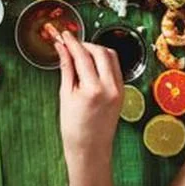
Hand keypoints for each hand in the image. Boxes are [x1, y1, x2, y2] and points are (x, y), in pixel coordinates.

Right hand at [55, 33, 122, 171]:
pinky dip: (104, 61)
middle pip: (100, 51)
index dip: (72, 42)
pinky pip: (115, 68)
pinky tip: (91, 64)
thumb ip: (66, 68)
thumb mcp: (65, 95)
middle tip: (71, 44)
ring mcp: (119, 89)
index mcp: (93, 89)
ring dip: (96, 50)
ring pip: (111, 57)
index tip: (63, 35)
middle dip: (85, 44)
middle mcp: (111, 87)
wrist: (90, 150)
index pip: (83, 55)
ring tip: (80, 54)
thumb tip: (62, 48)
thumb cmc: (74, 128)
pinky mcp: (122, 92)